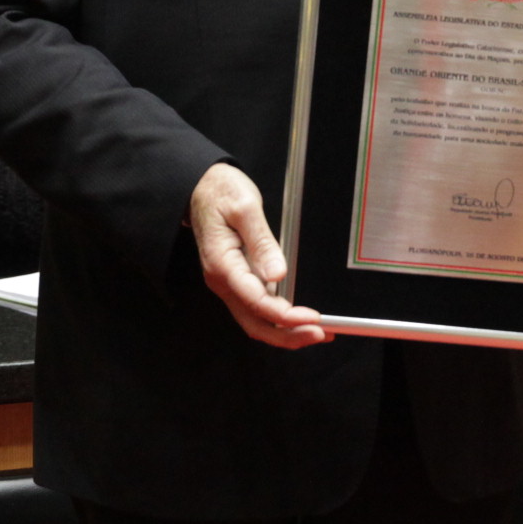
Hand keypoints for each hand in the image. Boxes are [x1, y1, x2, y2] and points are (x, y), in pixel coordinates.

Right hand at [189, 163, 327, 348]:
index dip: (285, 315)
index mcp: (223, 265)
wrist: (201, 187)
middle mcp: (223, 281)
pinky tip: (297, 318)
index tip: (311, 317)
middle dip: (287, 336)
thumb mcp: (245, 208)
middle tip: (320, 334)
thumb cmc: (221, 192)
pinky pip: (256, 308)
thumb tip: (278, 273)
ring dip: (284, 332)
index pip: (256, 302)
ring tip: (316, 331)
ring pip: (255, 321)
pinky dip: (277, 319)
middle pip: (254, 324)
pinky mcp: (237, 279)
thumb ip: (262, 242)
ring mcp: (229, 283)